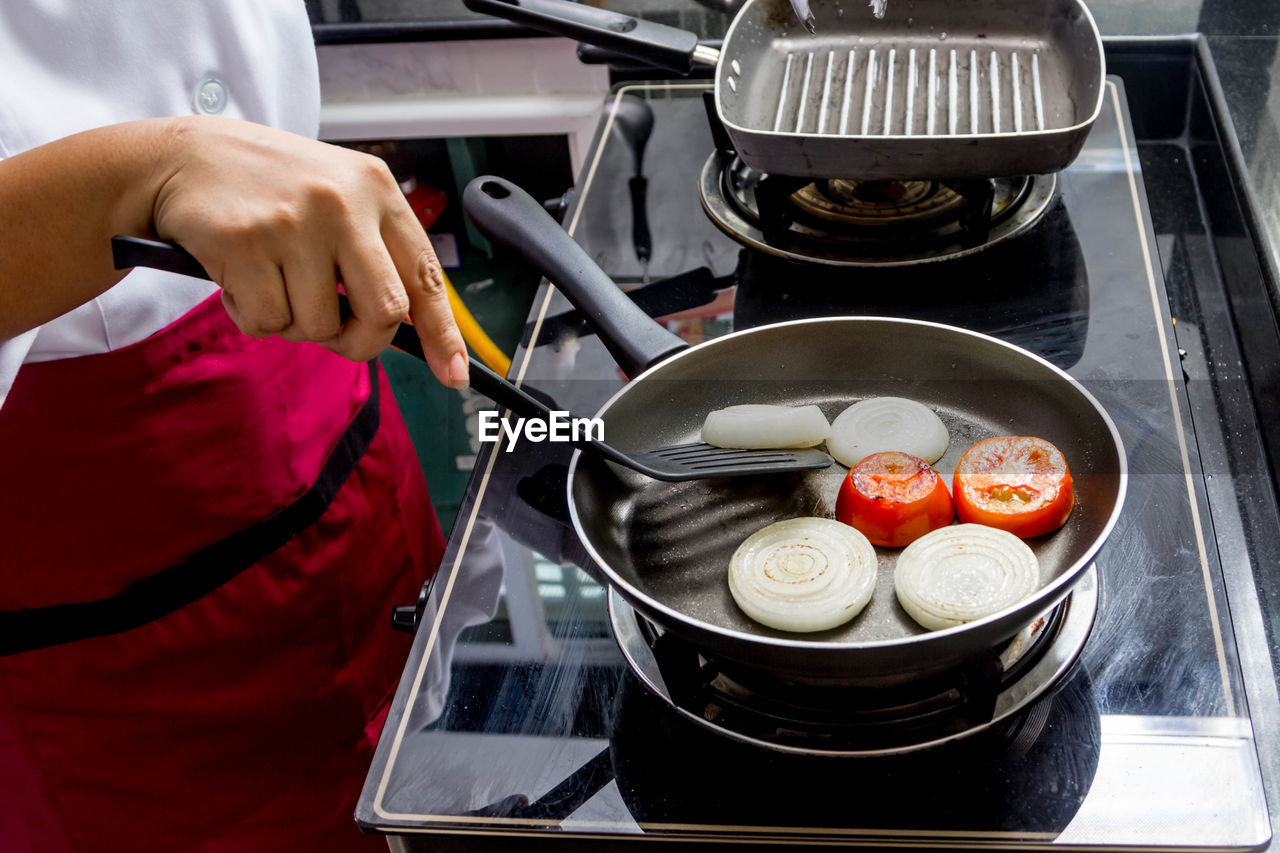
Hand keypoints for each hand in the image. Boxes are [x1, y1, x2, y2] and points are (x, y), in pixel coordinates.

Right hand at [151, 116, 468, 386]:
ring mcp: (294, 221)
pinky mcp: (245, 242)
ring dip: (294, 322)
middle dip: (361, 340)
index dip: (443, 333)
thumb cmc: (271, 189)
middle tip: (335, 333)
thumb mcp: (338, 198)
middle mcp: (342, 202)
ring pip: (318, 325)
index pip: (425, 275)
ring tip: (272, 278)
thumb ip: (376, 253)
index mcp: (377, 190)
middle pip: (383, 312)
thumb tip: (409, 326)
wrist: (183, 158)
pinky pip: (266, 323)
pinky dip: (252, 316)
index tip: (455, 374)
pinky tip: (240, 277)